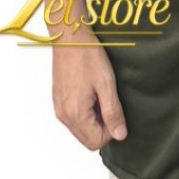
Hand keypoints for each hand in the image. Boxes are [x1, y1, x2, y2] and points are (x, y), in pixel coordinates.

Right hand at [52, 24, 128, 149]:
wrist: (70, 36)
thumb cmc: (87, 55)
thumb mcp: (106, 83)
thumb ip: (113, 112)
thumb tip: (120, 135)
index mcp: (75, 113)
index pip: (96, 142)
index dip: (111, 131)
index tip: (116, 110)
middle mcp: (63, 115)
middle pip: (87, 139)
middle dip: (103, 127)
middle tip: (110, 102)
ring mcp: (59, 108)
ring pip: (81, 129)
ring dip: (94, 120)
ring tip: (101, 95)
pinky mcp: (58, 100)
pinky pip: (74, 118)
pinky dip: (85, 112)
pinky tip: (92, 92)